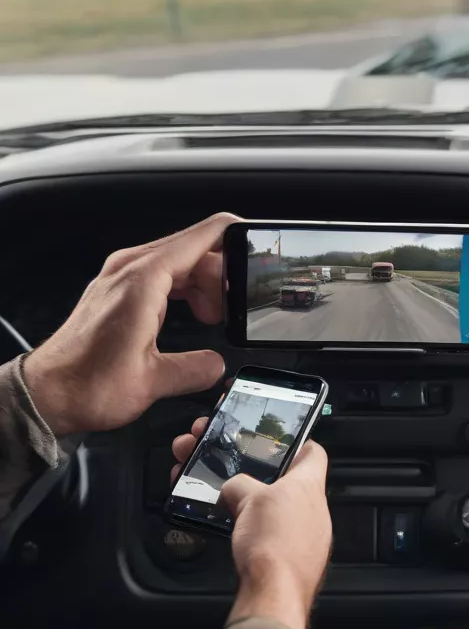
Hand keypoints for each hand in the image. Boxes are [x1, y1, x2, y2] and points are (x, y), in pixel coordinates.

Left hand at [23, 213, 237, 436]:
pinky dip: (187, 288)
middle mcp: (132, 267)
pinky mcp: (121, 288)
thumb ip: (197, 368)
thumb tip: (219, 363)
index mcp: (145, 279)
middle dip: (225, 275)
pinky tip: (195, 315)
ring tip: (213, 318)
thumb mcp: (153, 382)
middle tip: (233, 311)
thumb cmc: (86, 384)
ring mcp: (124, 275)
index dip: (241, 238)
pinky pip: (167, 272)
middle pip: (199, 247)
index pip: (207, 234)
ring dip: (207, 284)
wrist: (46, 394)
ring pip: (184, 259)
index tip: (262, 253)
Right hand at [171, 417, 331, 628]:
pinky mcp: (297, 560)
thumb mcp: (247, 498)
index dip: (297, 444)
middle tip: (239, 477)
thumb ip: (239, 484)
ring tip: (232, 506)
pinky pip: (277, 537)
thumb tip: (233, 487)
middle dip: (262, 480)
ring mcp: (309, 537)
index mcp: (309, 485)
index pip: (313, 453)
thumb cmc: (272, 544)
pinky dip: (259, 533)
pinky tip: (239, 534)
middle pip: (291, 483)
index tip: (280, 443)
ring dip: (258, 508)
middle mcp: (316, 509)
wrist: (274, 594)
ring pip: (281, 512)